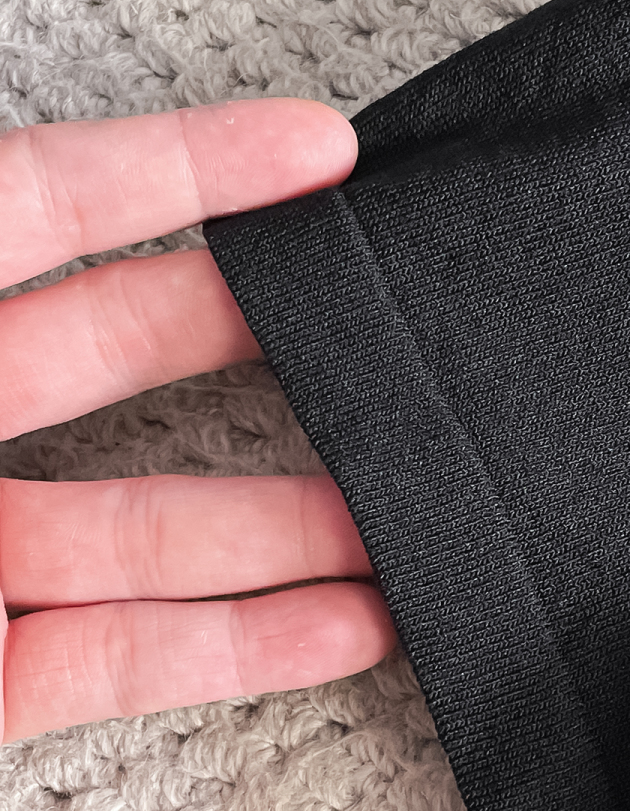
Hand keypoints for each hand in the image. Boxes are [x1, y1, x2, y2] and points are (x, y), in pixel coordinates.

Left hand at [0, 99, 397, 743]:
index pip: (37, 205)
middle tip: (391, 317)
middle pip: (112, 346)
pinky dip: (224, 647)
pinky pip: (106, 660)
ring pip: (135, 524)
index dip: (182, 165)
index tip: (323, 150)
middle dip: (265, 326)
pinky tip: (341, 627)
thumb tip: (22, 192)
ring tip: (411, 510)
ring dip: (282, 523)